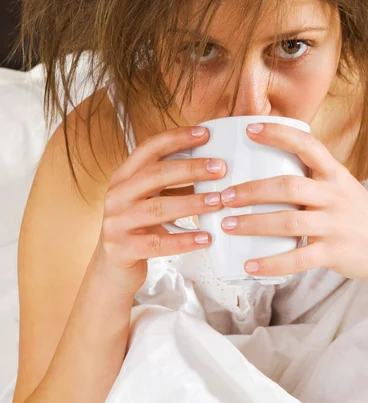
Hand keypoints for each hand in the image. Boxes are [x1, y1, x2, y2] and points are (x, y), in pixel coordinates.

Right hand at [94, 125, 225, 297]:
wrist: (113, 269)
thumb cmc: (140, 228)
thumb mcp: (151, 199)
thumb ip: (173, 183)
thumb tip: (214, 166)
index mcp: (124, 177)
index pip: (149, 149)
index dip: (176, 138)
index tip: (205, 133)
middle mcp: (116, 196)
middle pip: (154, 175)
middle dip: (190, 169)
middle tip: (220, 168)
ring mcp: (116, 222)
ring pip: (156, 208)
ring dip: (191, 203)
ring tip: (218, 201)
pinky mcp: (122, 249)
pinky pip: (157, 244)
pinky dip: (183, 240)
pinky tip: (205, 238)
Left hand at [218, 122, 367, 283]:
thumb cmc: (355, 214)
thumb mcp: (341, 186)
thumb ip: (311, 177)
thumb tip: (264, 166)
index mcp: (334, 174)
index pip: (307, 145)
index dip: (278, 134)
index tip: (248, 129)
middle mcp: (334, 196)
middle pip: (288, 187)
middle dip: (252, 190)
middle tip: (224, 196)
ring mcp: (334, 225)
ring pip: (288, 222)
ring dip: (253, 224)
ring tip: (227, 225)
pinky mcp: (334, 252)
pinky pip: (298, 259)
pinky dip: (271, 263)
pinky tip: (249, 265)